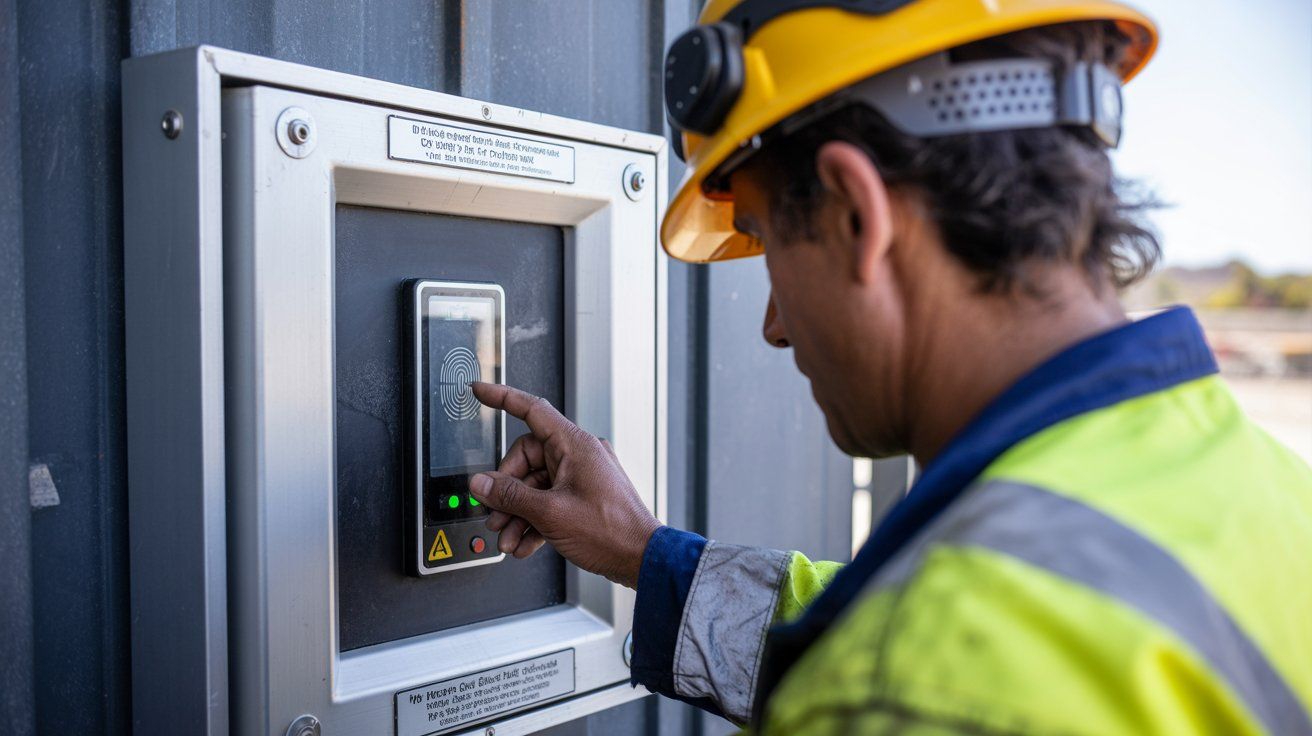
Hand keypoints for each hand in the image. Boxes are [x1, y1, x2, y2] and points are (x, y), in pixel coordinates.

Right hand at [468, 382, 661, 587]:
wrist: (639, 557)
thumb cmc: (612, 531)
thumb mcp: (550, 513)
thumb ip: (510, 496)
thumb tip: (482, 484)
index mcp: (575, 445)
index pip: (532, 409)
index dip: (502, 397)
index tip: (481, 391)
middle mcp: (579, 455)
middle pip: (525, 460)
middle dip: (506, 491)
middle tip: (496, 515)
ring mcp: (581, 476)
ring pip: (534, 486)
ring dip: (517, 513)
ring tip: (508, 538)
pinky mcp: (583, 496)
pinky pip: (548, 500)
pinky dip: (534, 520)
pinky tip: (524, 542)